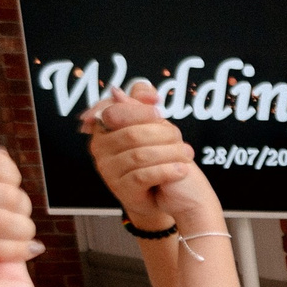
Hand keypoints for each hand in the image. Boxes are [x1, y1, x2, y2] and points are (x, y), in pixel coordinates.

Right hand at [83, 82, 221, 230]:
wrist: (167, 196)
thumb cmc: (158, 158)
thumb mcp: (152, 128)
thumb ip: (144, 105)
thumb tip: (146, 90)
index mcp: (105, 127)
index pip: (114, 112)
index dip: (138, 111)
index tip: (159, 113)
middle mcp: (100, 147)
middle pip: (132, 134)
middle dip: (163, 135)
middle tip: (182, 141)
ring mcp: (108, 169)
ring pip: (139, 155)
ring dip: (169, 154)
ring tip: (187, 155)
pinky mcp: (121, 189)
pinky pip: (143, 175)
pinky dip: (167, 171)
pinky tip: (182, 170)